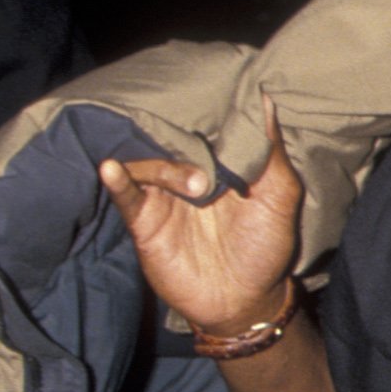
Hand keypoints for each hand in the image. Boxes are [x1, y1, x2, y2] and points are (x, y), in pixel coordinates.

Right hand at [95, 97, 304, 334]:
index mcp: (217, 163)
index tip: (205, 92)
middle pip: (169, 141)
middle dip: (179, 138)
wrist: (243, 299)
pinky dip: (117, 181)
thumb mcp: (279, 197)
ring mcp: (161, 195)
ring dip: (165, 168)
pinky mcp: (143, 220)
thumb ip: (270, 153)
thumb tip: (264, 102)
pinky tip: (111, 169)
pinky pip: (125, 196)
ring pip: (148, 164)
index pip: (203, 127)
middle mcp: (186, 173)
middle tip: (198, 146)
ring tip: (194, 187)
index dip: (204, 112)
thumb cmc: (264, 247)